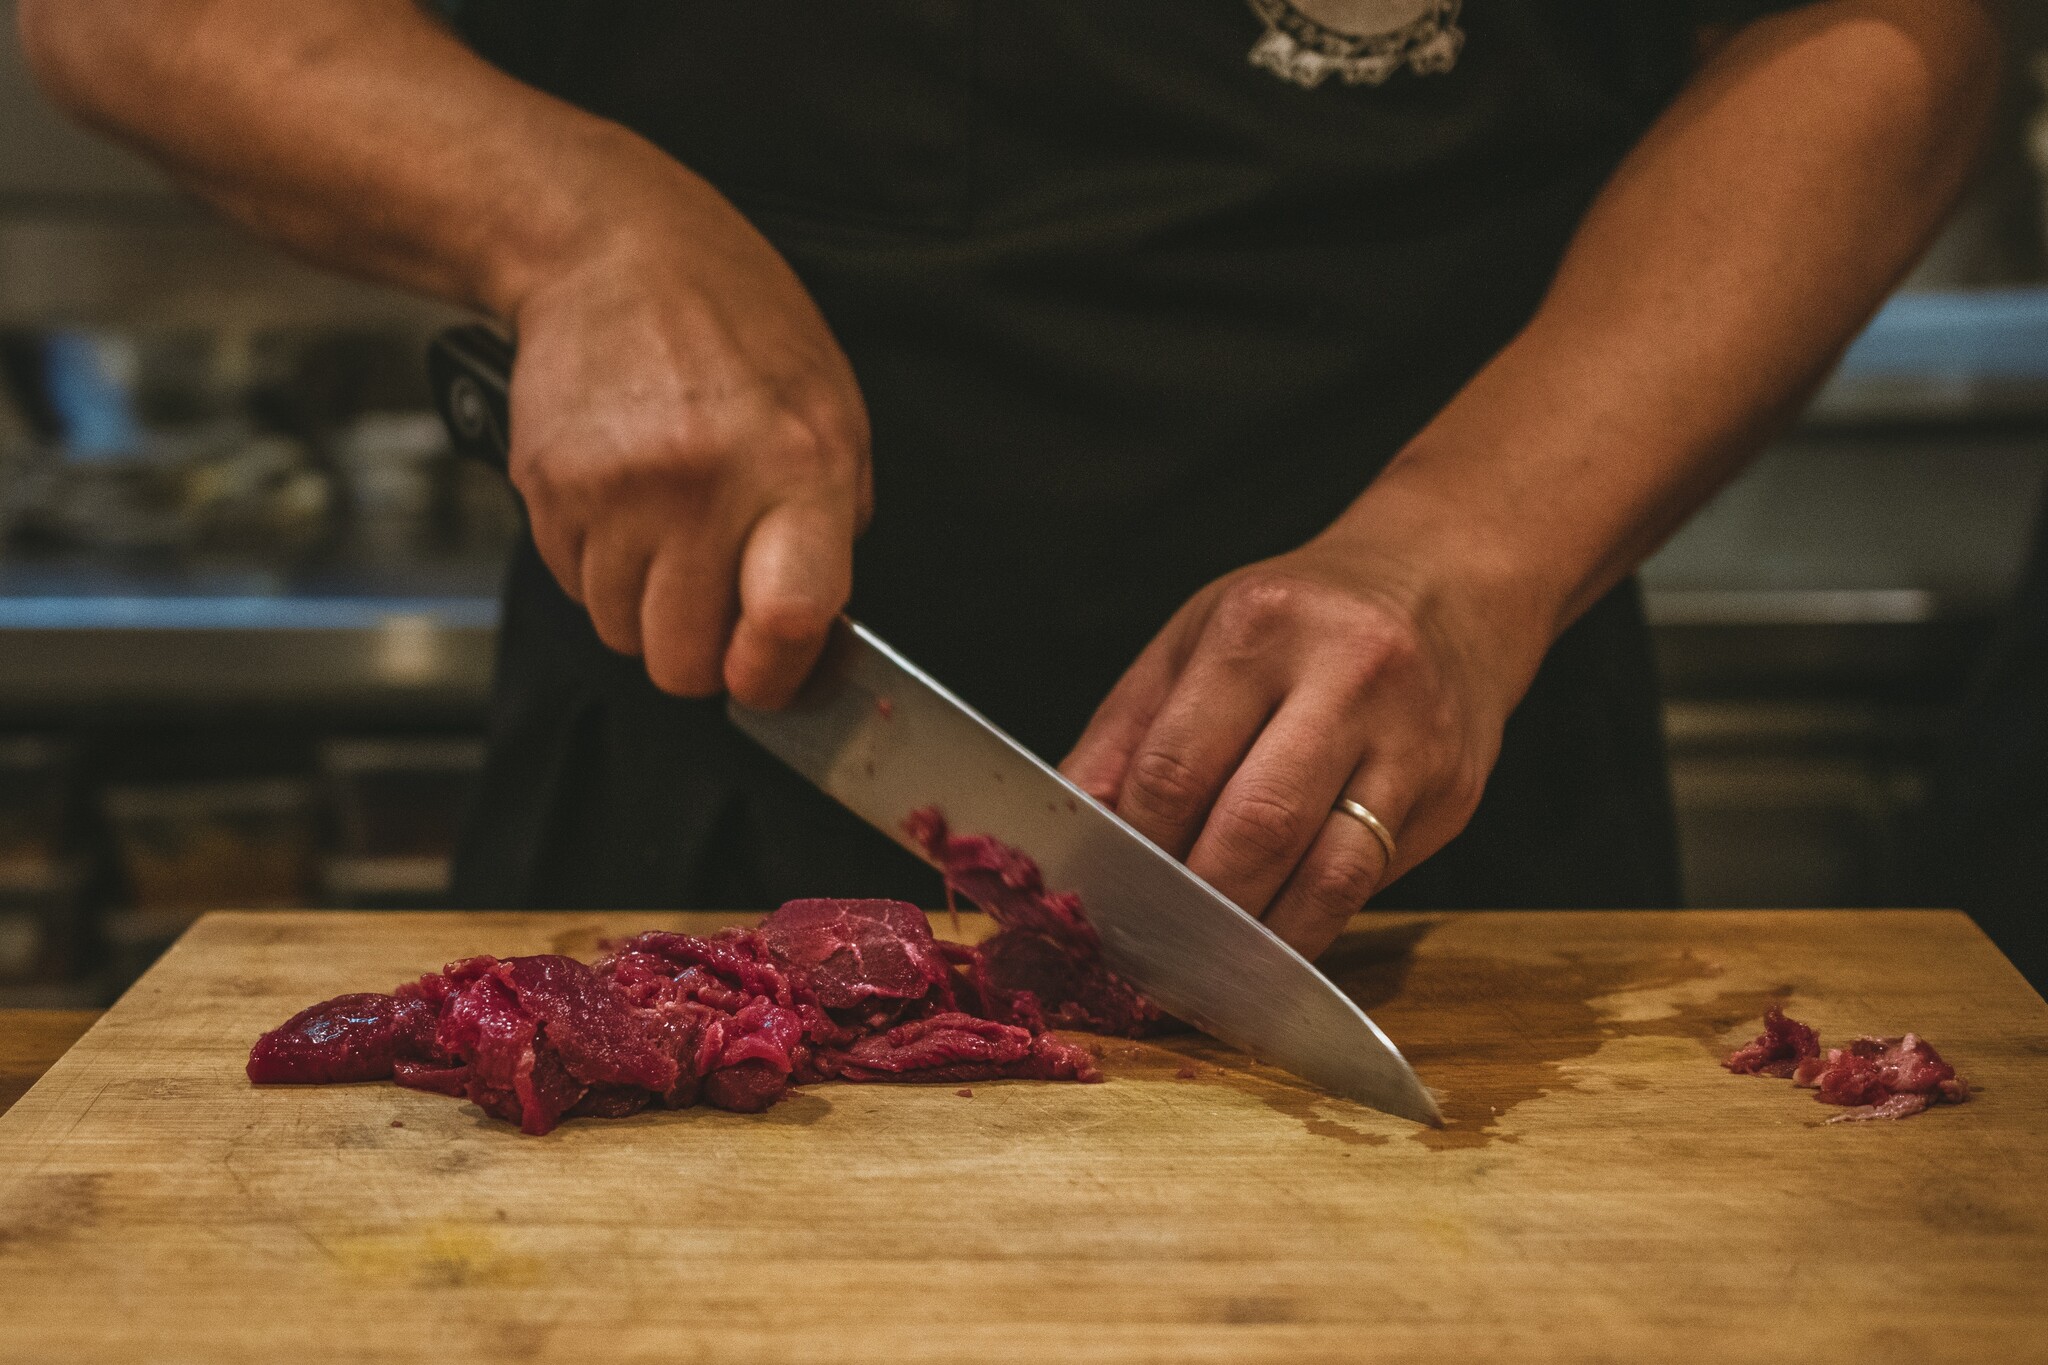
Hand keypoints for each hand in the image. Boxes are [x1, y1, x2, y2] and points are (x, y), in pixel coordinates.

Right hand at [505, 157, 869, 707]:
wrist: (610, 244)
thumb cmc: (735, 324)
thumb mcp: (831, 412)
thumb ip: (831, 529)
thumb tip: (811, 636)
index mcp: (798, 466)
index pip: (788, 620)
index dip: (776, 675)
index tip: (773, 674)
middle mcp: (704, 481)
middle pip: (684, 661)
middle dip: (702, 651)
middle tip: (716, 599)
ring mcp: (616, 487)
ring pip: (621, 634)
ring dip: (646, 607)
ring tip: (668, 530)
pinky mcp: (547, 486)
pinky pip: (573, 586)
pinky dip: (599, 565)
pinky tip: (625, 501)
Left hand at [1061, 530, 1544, 960]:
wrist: (1444, 586)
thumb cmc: (1295, 624)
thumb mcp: (1192, 643)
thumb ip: (1123, 739)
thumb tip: (1066, 837)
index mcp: (1261, 626)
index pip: (1176, 769)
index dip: (1131, 852)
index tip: (1099, 900)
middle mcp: (1348, 675)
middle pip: (1255, 826)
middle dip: (1192, 907)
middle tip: (1146, 951)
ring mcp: (1413, 739)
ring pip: (1326, 875)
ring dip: (1255, 941)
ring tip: (1203, 971)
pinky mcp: (1453, 795)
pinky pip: (1369, 886)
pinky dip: (1309, 930)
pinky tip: (1268, 949)